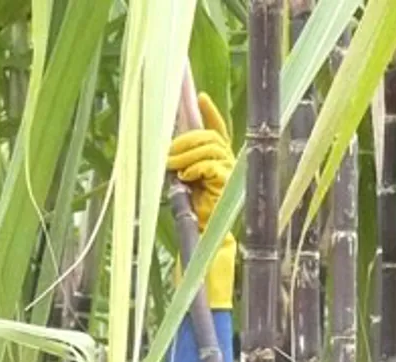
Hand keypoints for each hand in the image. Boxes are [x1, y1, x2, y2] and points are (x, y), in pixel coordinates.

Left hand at [166, 92, 233, 230]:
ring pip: (209, 149)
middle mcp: (227, 160)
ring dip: (186, 155)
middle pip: (209, 137)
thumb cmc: (193, 204)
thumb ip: (181, 159)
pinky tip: (186, 177)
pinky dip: (195, 168)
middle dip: (186, 141)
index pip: (217, 129)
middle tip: (167, 152)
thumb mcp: (184, 175)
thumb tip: (166, 146)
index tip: (201, 97)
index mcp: (218, 156)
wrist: (202, 229)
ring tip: (172, 166)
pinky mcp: (226, 183)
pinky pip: (210, 166)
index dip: (210, 112)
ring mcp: (229, 171)